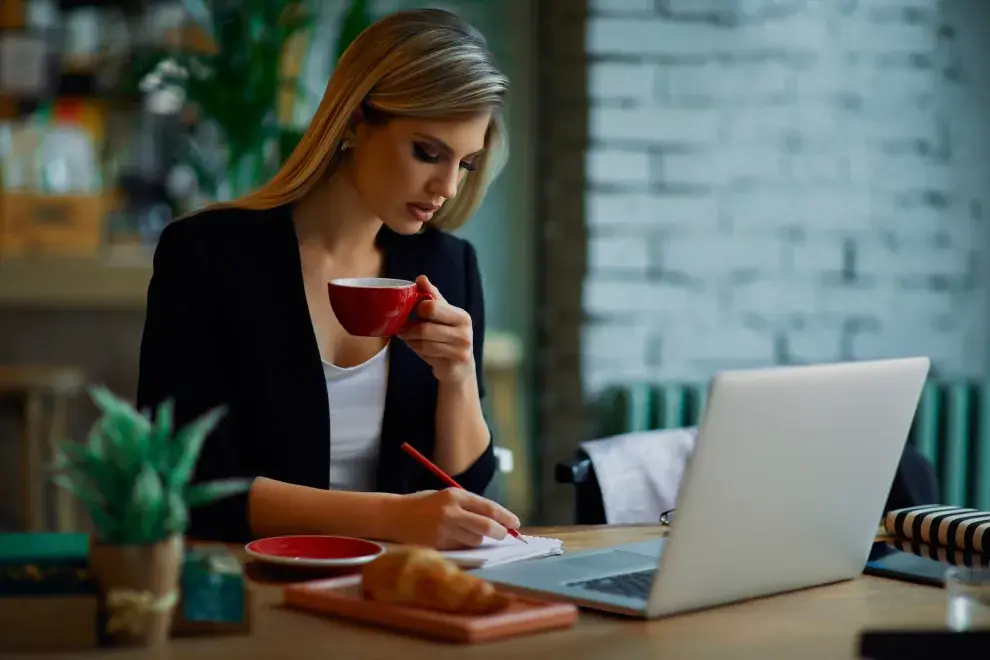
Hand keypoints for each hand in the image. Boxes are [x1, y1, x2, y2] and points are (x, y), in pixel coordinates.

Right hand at [384, 488, 520, 549]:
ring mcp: (443, 530)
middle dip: (499, 532)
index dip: (505, 517)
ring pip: (475, 540)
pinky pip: (460, 549)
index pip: (488, 507)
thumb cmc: (424, 506)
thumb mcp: (446, 497)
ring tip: (463, 532)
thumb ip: (468, 507)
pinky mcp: (437, 545)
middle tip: (503, 534)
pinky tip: (450, 538)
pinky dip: (461, 546)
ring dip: (477, 539)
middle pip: (486, 527)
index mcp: (455, 496)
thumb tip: (497, 521)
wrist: (393, 516)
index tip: (515, 523)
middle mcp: (450, 512)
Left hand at [399, 275, 474, 383]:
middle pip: (425, 327)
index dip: (416, 308)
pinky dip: (416, 349)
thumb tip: (421, 278)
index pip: (432, 307)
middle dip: (409, 328)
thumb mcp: (442, 316)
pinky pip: (425, 353)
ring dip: (410, 340)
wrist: (459, 368)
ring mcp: (461, 348)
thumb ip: (432, 297)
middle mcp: (464, 331)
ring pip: (422, 342)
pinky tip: (416, 347)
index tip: (409, 311)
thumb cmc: (448, 338)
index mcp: (462, 316)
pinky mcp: (454, 362)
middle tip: (402, 327)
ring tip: (408, 337)